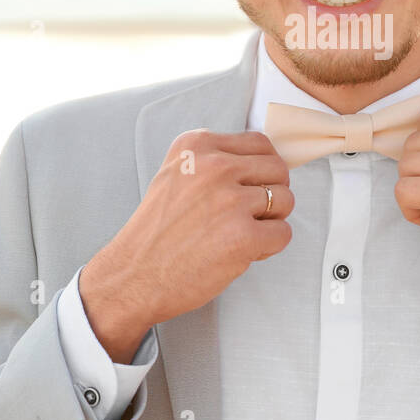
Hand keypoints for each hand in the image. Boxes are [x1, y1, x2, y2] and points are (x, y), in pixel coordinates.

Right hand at [79, 130, 292, 361]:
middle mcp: (214, 166)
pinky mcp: (243, 236)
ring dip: (271, 221)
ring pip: (286, 200)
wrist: (133, 276)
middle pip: (278, 169)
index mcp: (196, 145)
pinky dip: (269, 246)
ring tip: (240, 233)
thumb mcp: (176, 174)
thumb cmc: (157, 231)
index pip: (260, 143)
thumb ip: (214, 161)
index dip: (259, 170)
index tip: (245, 188)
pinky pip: (283, 233)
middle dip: (271, 193)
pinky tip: (242, 251)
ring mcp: (230, 201)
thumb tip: (264, 161)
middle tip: (246, 215)